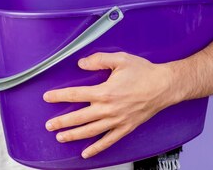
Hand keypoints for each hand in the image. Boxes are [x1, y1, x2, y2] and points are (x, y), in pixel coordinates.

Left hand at [43, 52, 179, 158]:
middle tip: (49, 124)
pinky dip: (96, 148)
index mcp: (105, 91)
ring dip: (74, 135)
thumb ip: (99, 60)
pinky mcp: (126, 128)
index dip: (59, 96)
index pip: (76, 94)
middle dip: (62, 121)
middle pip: (79, 117)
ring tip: (61, 137)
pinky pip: (108, 141)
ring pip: (91, 131)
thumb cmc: (144, 72)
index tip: (48, 97)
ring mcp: (117, 120)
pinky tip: (86, 153)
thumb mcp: (120, 59)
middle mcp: (109, 109)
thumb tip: (82, 63)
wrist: (164, 86)